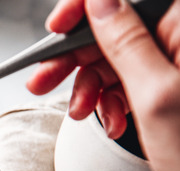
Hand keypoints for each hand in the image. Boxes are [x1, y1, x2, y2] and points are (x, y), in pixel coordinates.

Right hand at [27, 0, 179, 170]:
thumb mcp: (155, 95)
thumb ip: (126, 42)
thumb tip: (99, 2)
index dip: (85, 7)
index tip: (56, 27)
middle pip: (114, 28)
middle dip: (76, 57)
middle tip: (42, 80)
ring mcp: (176, 64)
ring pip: (116, 58)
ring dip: (90, 86)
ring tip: (81, 113)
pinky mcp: (171, 86)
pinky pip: (127, 81)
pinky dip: (110, 100)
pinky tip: (111, 120)